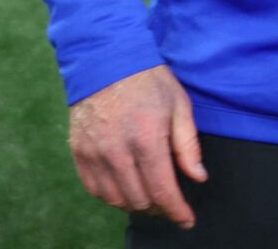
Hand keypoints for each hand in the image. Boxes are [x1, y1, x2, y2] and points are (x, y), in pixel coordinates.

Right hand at [69, 65, 207, 228]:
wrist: (105, 57)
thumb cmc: (147, 79)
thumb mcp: (179, 104)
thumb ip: (188, 145)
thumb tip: (198, 178)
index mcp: (147, 139)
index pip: (163, 191)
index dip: (177, 211)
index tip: (186, 219)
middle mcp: (117, 151)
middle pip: (139, 200)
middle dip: (159, 208)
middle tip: (170, 202)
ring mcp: (94, 153)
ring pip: (115, 199)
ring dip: (135, 204)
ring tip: (148, 195)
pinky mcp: (78, 151)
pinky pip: (94, 189)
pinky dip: (111, 196)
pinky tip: (124, 187)